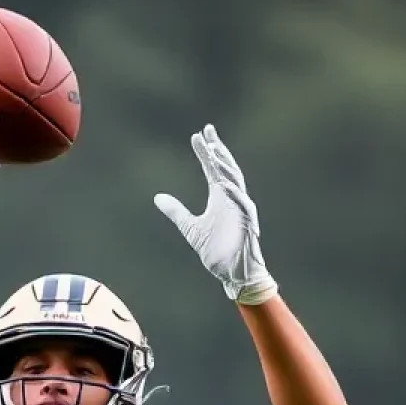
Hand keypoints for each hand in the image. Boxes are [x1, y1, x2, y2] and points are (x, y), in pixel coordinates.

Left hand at [154, 124, 276, 304]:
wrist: (232, 273)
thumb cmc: (217, 252)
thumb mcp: (190, 228)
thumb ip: (176, 212)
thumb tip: (157, 197)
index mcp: (220, 197)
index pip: (212, 169)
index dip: (205, 152)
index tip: (196, 136)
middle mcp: (231, 198)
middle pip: (225, 168)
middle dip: (217, 150)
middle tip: (207, 131)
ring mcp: (241, 209)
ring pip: (235, 181)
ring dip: (225, 166)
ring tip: (214, 150)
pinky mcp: (248, 223)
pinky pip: (243, 205)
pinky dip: (234, 194)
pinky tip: (223, 183)